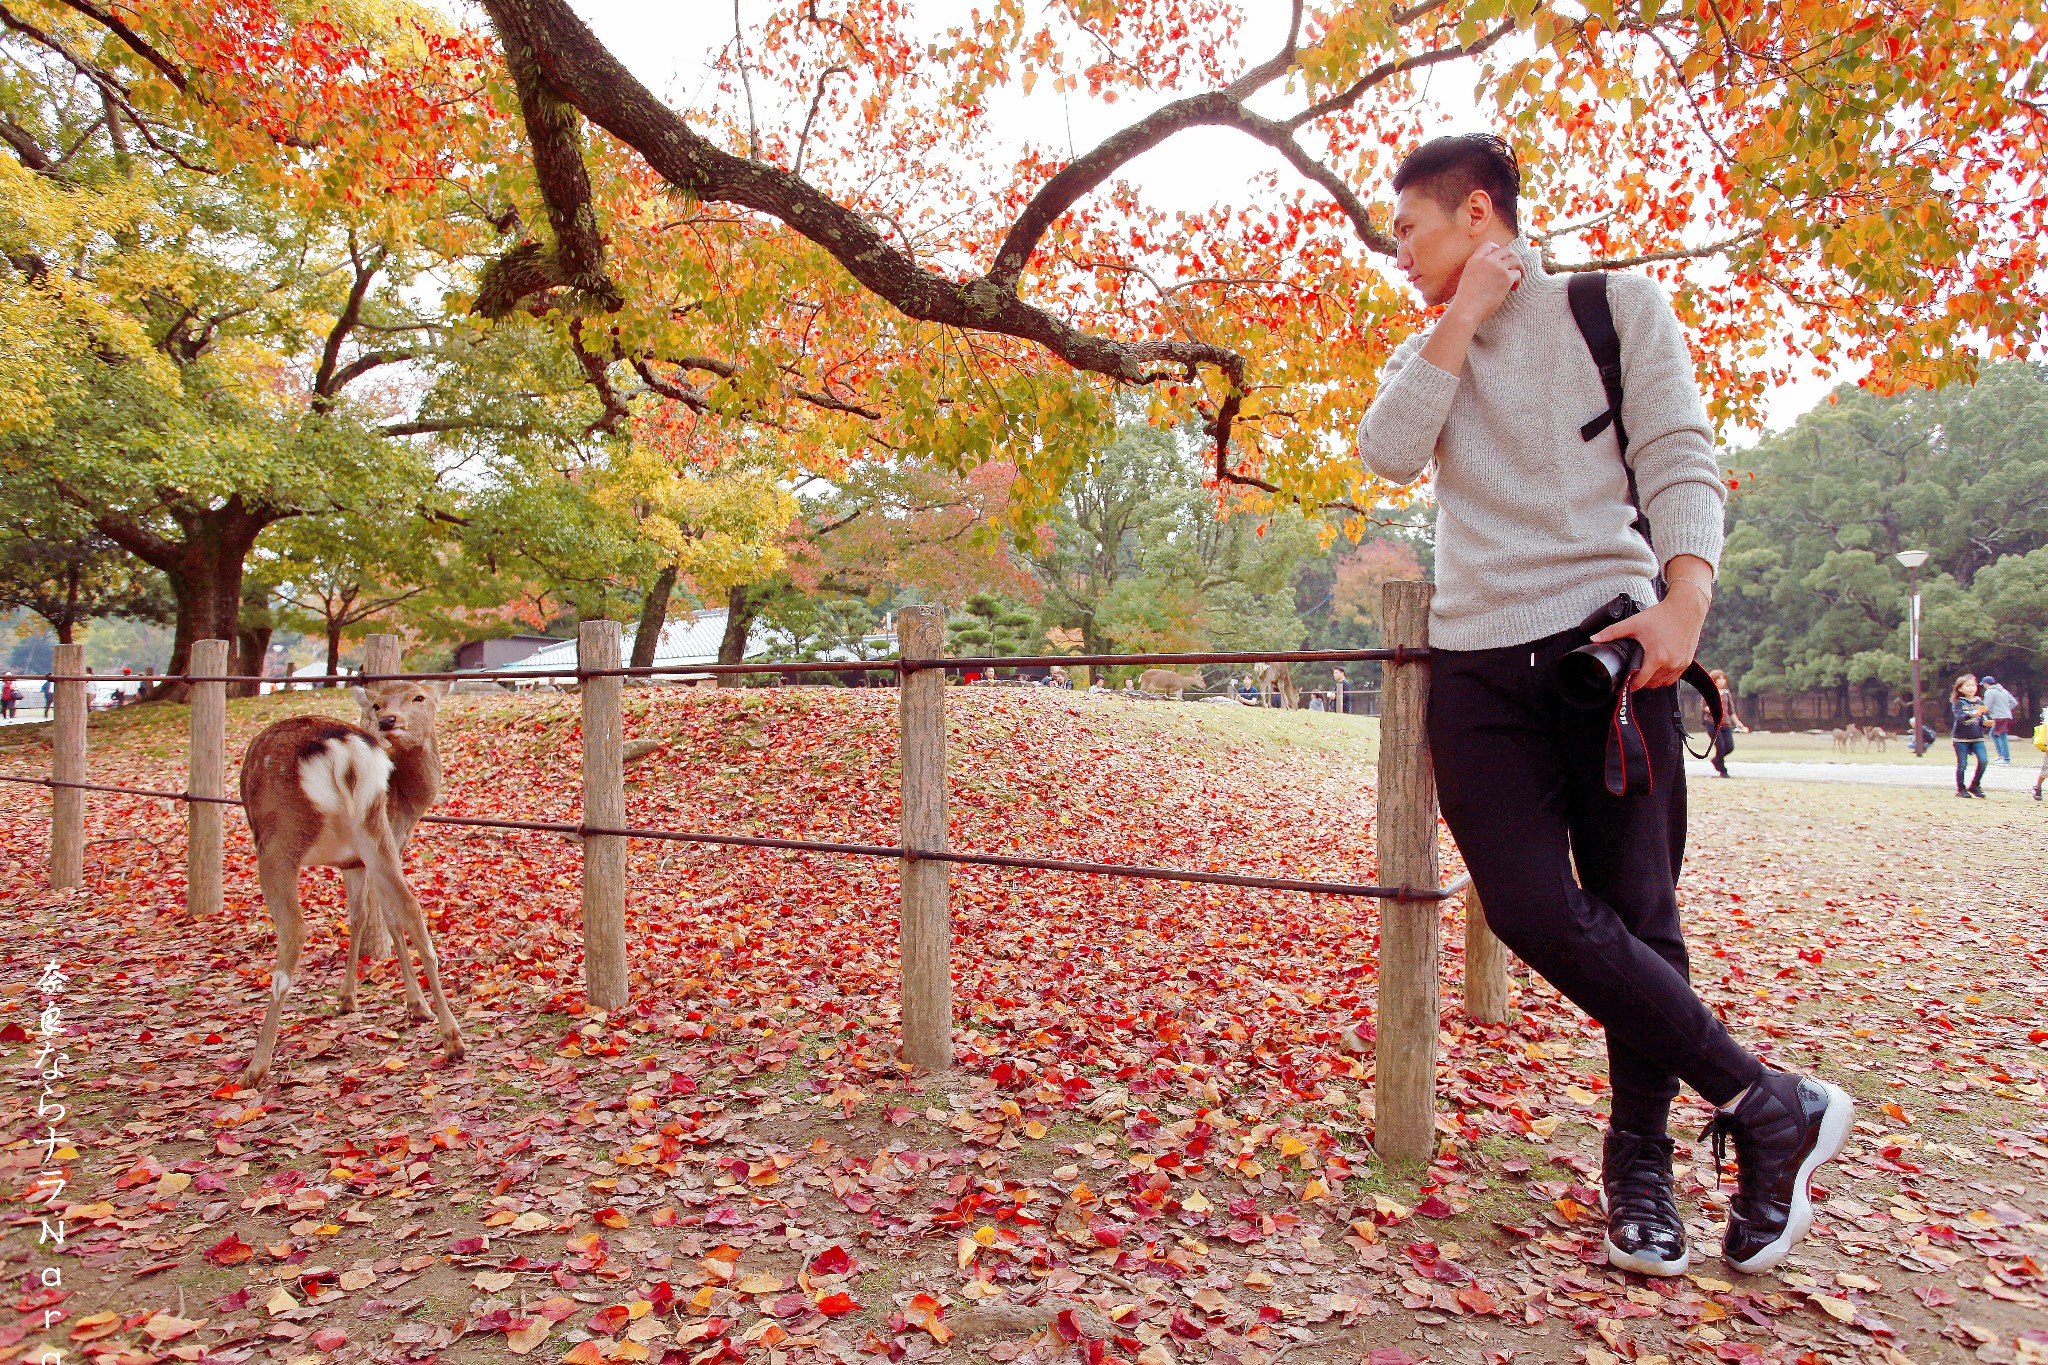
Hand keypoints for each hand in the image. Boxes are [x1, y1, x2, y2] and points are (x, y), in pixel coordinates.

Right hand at [1445, 241, 1523, 321]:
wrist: (1466, 310)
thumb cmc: (1465, 300)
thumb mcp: (1467, 278)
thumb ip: (1478, 269)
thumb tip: (1492, 270)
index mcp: (1474, 260)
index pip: (1489, 244)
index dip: (1497, 249)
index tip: (1501, 258)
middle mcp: (1487, 260)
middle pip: (1506, 249)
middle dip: (1513, 256)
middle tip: (1515, 266)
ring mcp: (1498, 268)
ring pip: (1515, 260)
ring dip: (1519, 267)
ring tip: (1519, 276)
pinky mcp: (1506, 278)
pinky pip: (1518, 274)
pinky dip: (1518, 281)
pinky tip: (1513, 289)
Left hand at [1591, 592, 1706, 690]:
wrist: (1686, 608)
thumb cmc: (1662, 615)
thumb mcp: (1634, 623)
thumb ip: (1612, 632)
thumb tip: (1594, 638)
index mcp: (1657, 657)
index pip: (1640, 682)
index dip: (1629, 686)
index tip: (1622, 687)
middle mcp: (1671, 663)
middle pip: (1651, 684)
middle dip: (1640, 683)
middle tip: (1631, 677)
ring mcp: (1681, 663)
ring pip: (1663, 683)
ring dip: (1652, 682)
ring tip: (1643, 674)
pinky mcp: (1687, 661)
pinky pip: (1674, 678)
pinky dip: (1665, 677)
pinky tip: (1657, 670)